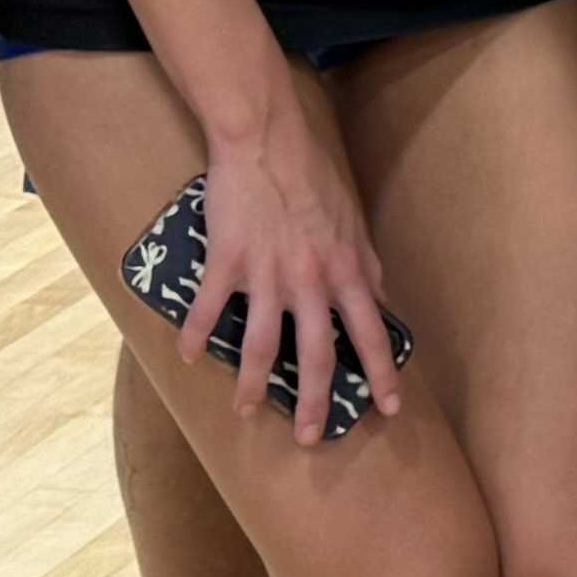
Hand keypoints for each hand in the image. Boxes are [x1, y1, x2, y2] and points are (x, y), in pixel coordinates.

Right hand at [185, 71, 397, 444]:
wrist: (265, 139)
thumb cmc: (312, 177)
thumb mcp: (353, 221)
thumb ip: (365, 265)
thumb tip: (379, 299)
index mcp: (346, 271)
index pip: (371, 334)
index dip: (382, 374)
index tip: (389, 408)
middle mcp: (310, 280)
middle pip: (316, 355)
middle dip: (313, 402)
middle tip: (309, 437)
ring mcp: (267, 274)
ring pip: (260, 345)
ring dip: (250, 385)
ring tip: (243, 411)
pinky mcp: (227, 261)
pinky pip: (210, 309)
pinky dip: (195, 336)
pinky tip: (187, 356)